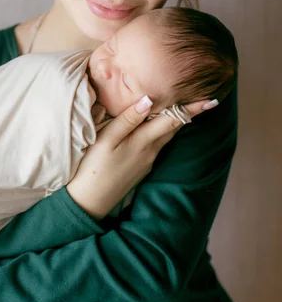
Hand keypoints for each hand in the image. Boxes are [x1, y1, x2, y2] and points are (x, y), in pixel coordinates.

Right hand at [66, 98, 217, 219]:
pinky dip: (163, 131)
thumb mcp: (106, 139)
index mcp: (144, 141)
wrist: (89, 202)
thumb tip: (148, 99)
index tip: (212, 100)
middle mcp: (151, 151)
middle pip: (173, 127)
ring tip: (185, 108)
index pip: (173, 120)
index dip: (192, 109)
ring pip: (166, 136)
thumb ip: (127, 119)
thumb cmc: (94, 167)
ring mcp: (147, 161)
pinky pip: (157, 144)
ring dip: (176, 121)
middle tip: (204, 99)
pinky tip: (158, 126)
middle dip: (188, 113)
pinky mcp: (141, 167)